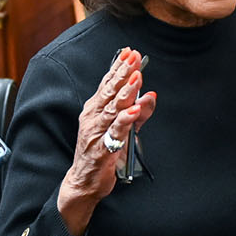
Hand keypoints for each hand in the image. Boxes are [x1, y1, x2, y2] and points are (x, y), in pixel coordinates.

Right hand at [55, 48, 157, 235]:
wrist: (84, 182)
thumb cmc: (101, 153)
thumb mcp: (123, 130)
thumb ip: (137, 113)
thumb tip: (151, 95)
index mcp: (95, 109)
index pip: (107, 83)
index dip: (118, 67)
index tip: (129, 53)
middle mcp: (93, 117)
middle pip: (110, 91)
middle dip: (123, 73)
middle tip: (133, 58)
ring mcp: (96, 132)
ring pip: (113, 109)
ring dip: (126, 93)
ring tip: (137, 78)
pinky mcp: (102, 149)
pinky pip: (115, 133)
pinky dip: (125, 120)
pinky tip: (134, 110)